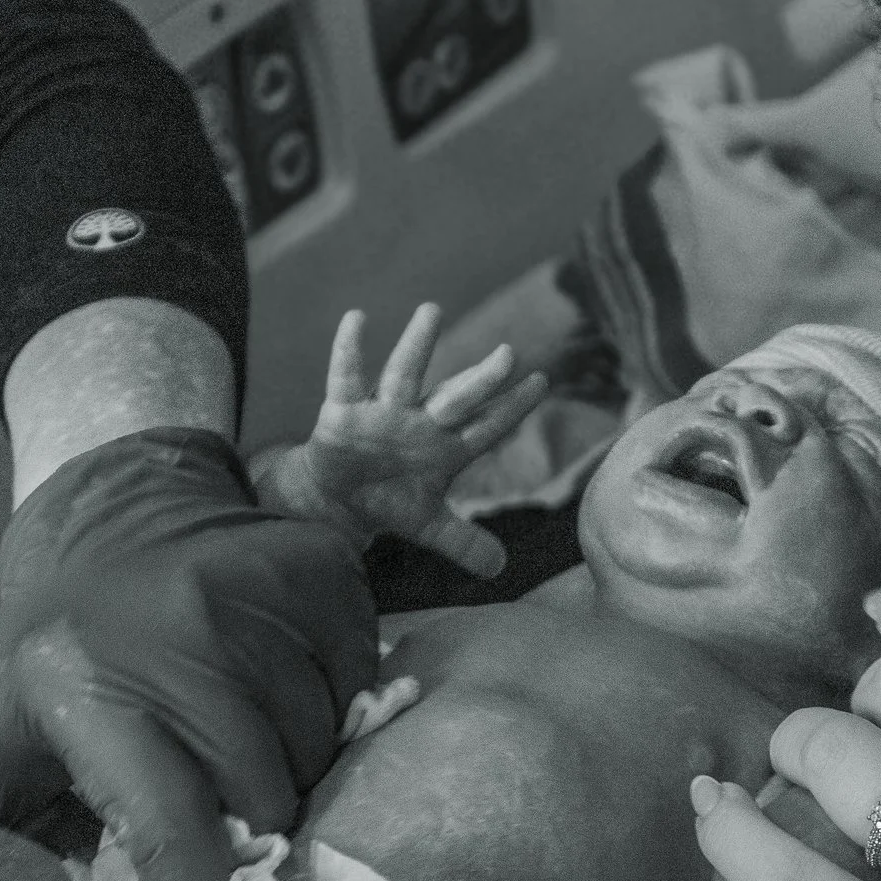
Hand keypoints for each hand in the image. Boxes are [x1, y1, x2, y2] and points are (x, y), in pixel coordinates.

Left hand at [0, 429, 377, 880]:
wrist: (120, 513)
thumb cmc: (59, 647)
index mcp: (92, 686)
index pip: (174, 834)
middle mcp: (182, 634)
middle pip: (265, 798)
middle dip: (244, 831)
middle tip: (215, 819)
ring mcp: (261, 597)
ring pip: (321, 748)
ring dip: (292, 771)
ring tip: (244, 753)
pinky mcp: (322, 575)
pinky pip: (359, 688)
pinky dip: (333, 712)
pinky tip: (281, 697)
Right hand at [260, 305, 548, 578]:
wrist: (339, 498)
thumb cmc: (391, 500)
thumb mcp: (428, 526)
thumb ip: (464, 543)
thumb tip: (501, 571)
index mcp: (446, 447)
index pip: (487, 426)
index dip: (512, 409)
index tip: (542, 382)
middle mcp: (421, 422)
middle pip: (456, 397)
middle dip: (480, 379)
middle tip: (508, 354)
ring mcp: (383, 413)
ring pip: (404, 374)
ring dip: (418, 345)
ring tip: (432, 310)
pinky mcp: (343, 411)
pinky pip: (347, 377)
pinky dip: (349, 351)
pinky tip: (356, 319)